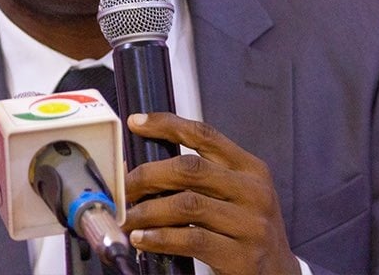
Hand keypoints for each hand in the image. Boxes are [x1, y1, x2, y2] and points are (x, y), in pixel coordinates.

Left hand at [122, 112, 299, 274]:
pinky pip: (191, 240)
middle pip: (190, 168)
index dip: (167, 125)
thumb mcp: (237, 194)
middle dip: (148, 175)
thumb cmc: (248, 230)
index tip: (137, 122)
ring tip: (128, 217)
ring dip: (148, 210)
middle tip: (125, 187)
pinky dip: (160, 238)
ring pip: (186, 204)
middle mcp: (253, 191)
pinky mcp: (242, 256)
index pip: (204, 135)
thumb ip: (204, 177)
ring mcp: (250, 224)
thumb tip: (146, 168)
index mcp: (250, 168)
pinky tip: (143, 238)